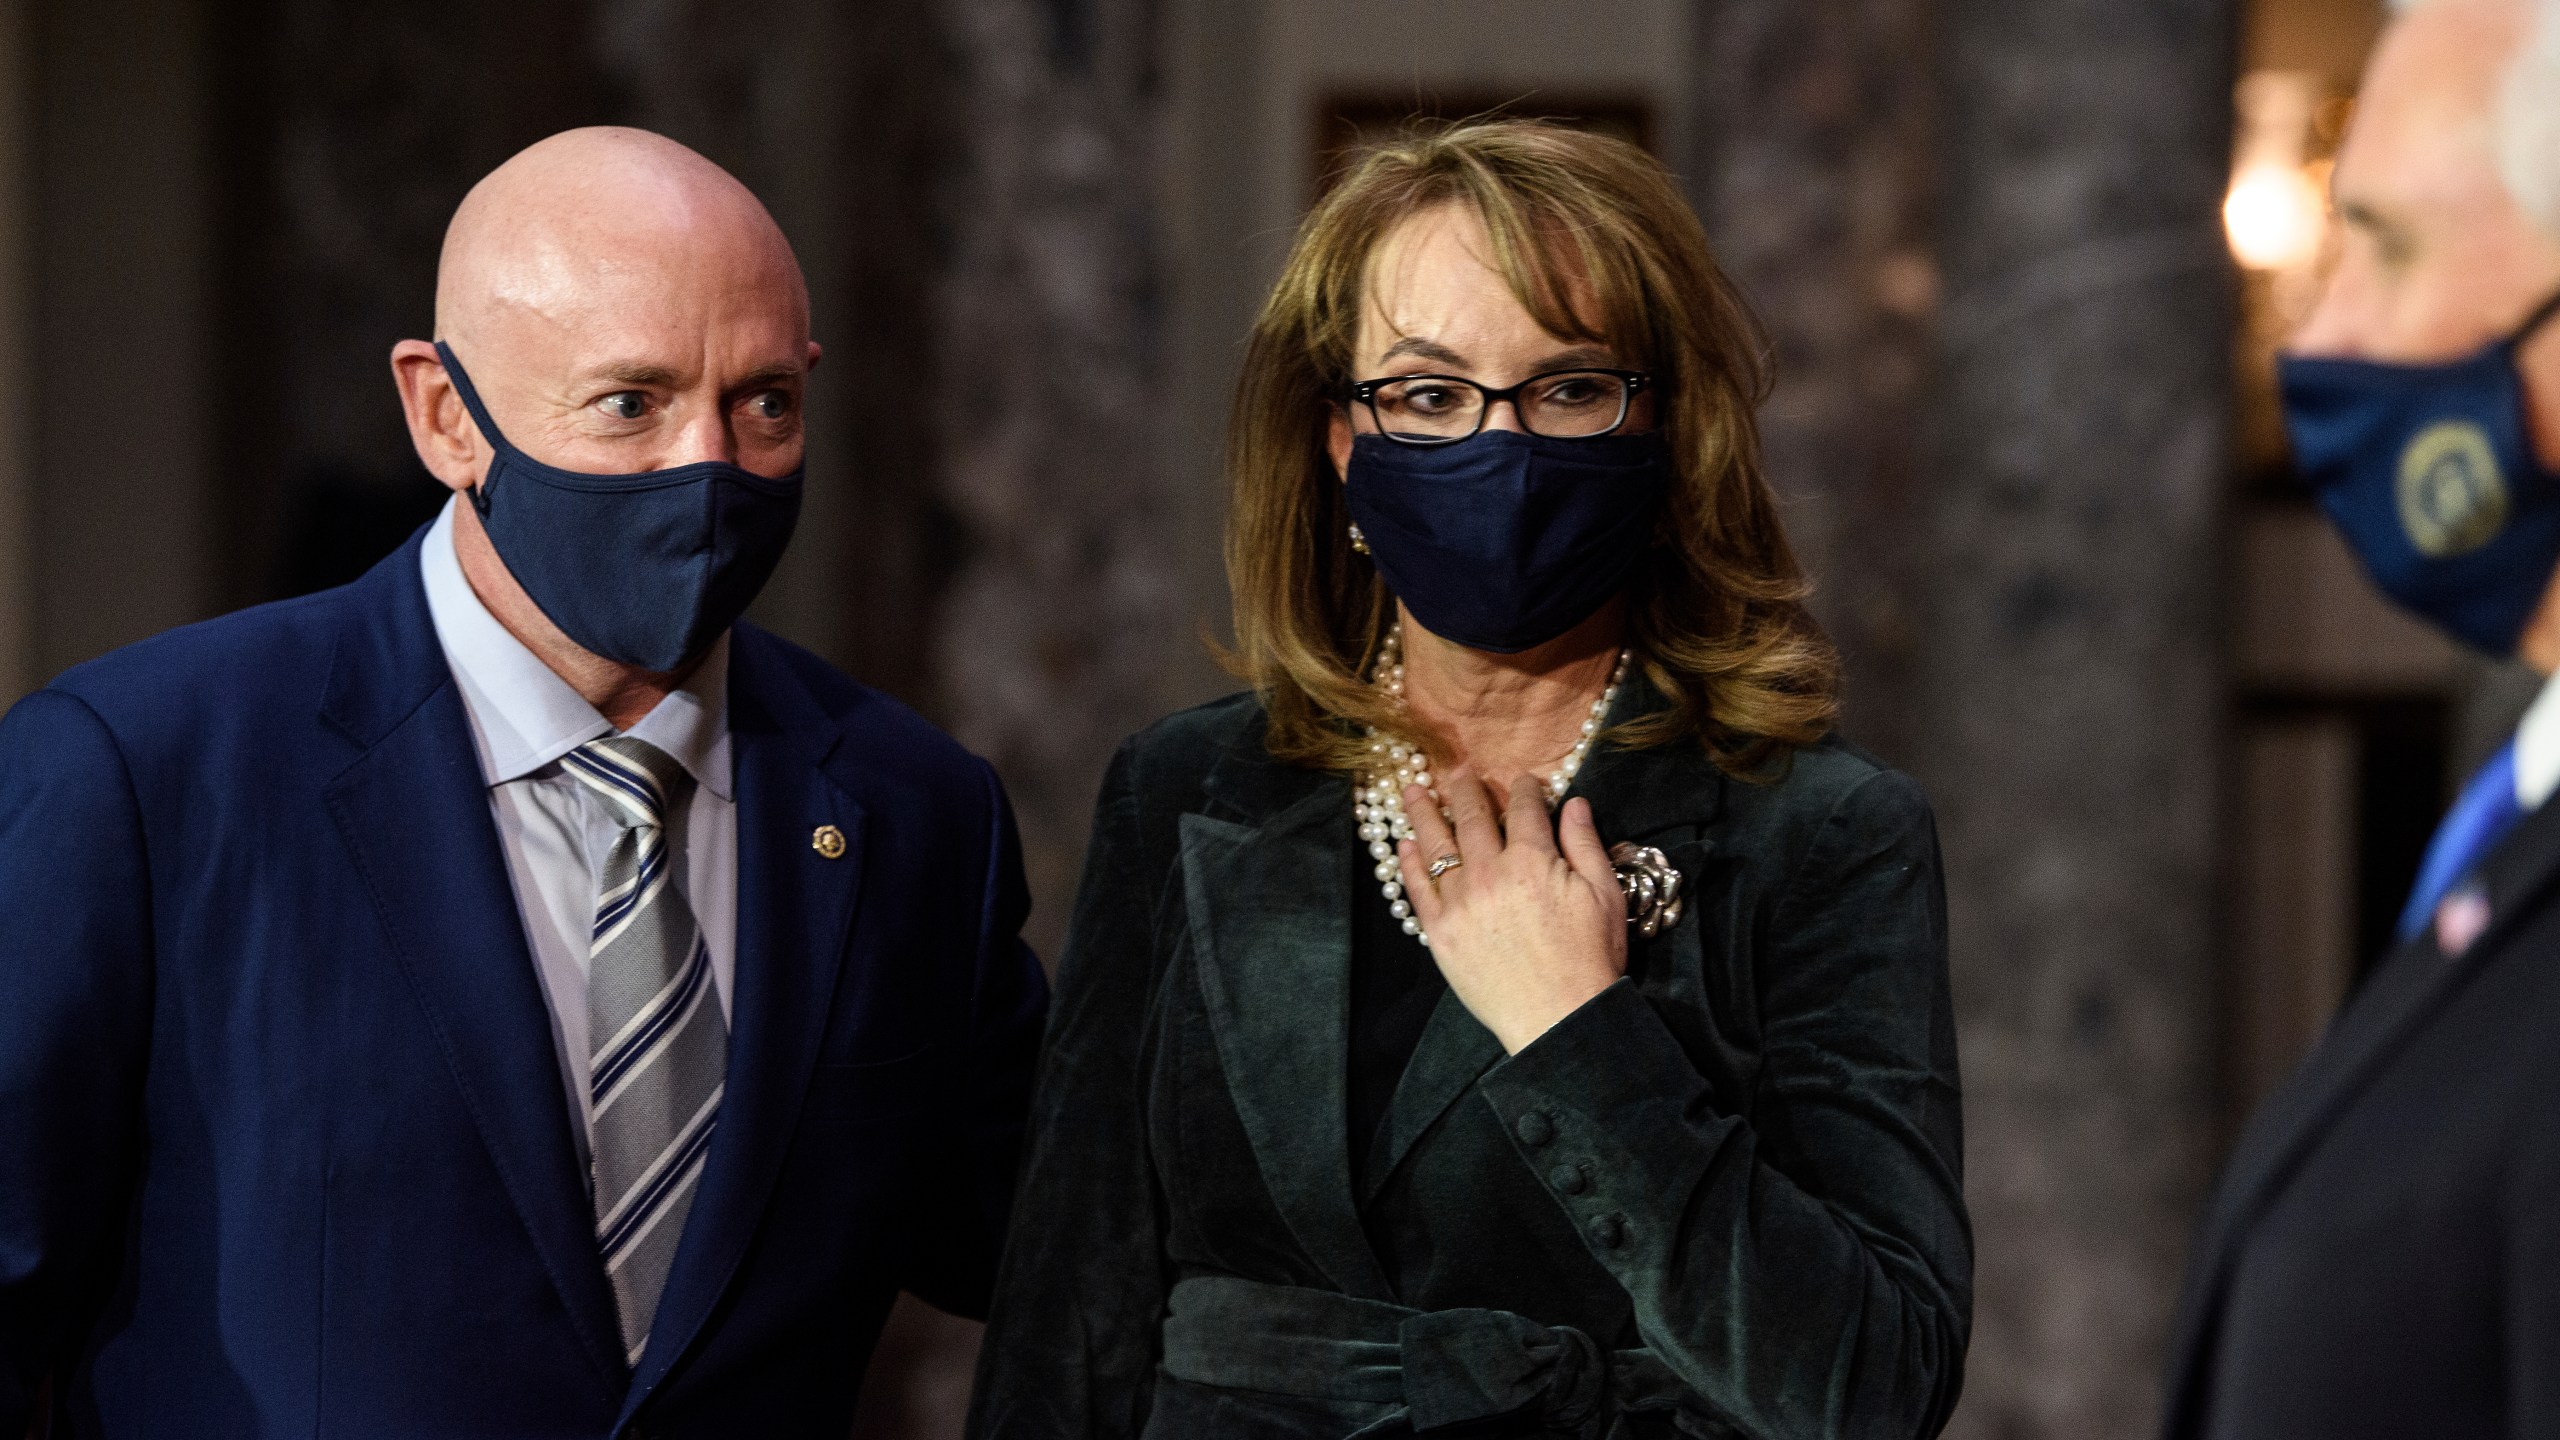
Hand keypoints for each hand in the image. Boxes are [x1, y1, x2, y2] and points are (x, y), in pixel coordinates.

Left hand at [1396, 768, 1627, 1053]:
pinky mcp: (1440, 932)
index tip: (1523, 780)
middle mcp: (1490, 873)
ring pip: (1436, 845)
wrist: (1559, 1017)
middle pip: (1472, 817)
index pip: (1524, 809)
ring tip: (1412, 790)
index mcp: (1533, 861)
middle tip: (1458, 772)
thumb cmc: (1591, 958)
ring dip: (1423, 812)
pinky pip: (1418, 888)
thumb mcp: (1605, 895)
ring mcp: (1460, 902)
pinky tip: (1404, 844)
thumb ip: (1585, 844)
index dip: (1524, 789)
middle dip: (1465, 789)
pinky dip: (1409, 862)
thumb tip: (1574, 802)